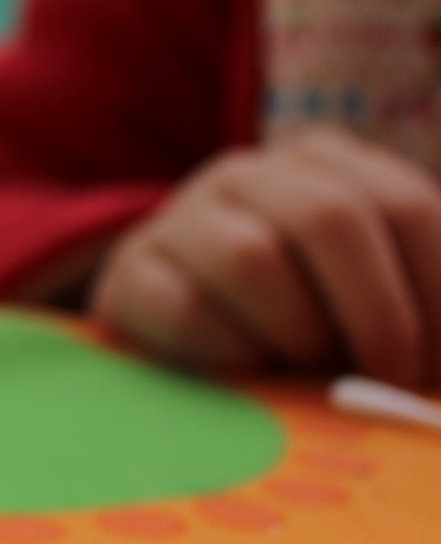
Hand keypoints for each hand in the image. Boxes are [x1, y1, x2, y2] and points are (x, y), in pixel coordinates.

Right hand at [90, 127, 440, 387]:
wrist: (169, 315)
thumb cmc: (292, 313)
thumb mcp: (359, 288)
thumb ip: (409, 307)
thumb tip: (433, 371)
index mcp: (327, 163)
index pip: (406, 206)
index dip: (436, 292)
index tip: (435, 364)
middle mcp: (252, 172)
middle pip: (331, 219)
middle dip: (376, 315)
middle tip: (386, 380)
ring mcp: (183, 214)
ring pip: (253, 258)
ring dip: (300, 333)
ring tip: (310, 372)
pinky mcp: (133, 269)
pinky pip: (188, 309)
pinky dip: (233, 353)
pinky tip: (248, 370)